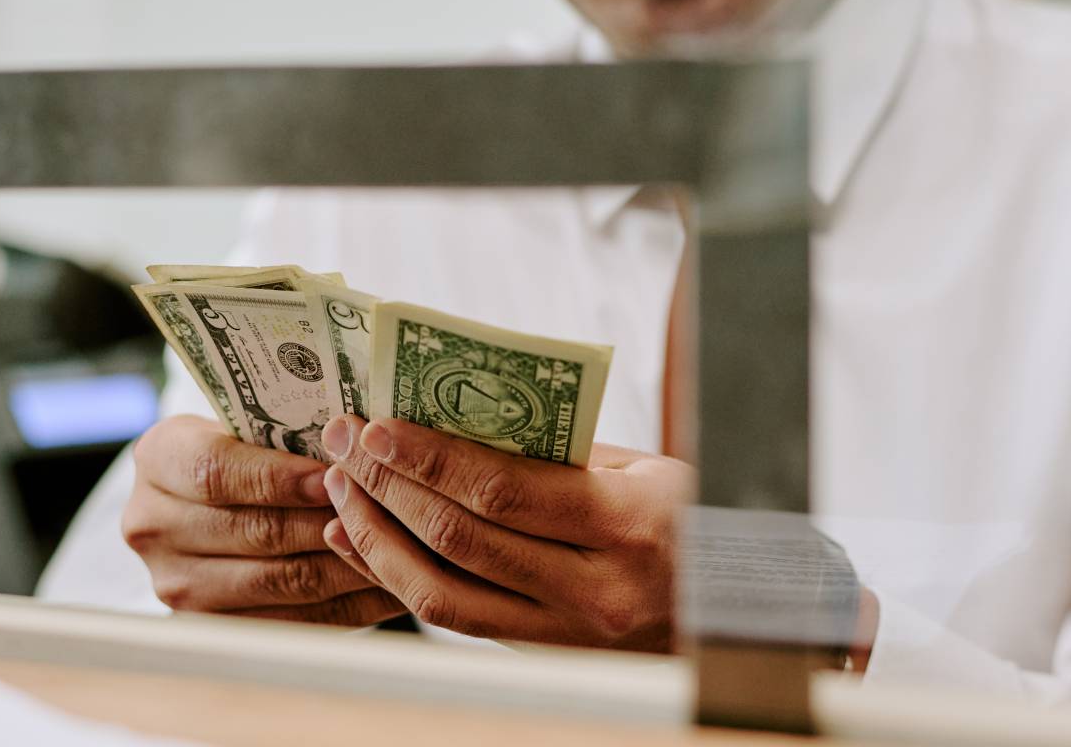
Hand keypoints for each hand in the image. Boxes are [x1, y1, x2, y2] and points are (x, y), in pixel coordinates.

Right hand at [121, 415, 405, 625]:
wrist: (210, 501)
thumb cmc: (247, 445)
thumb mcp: (249, 420)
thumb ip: (290, 429)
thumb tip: (360, 441)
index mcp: (159, 459)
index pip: (217, 472)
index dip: (281, 478)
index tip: (336, 473)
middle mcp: (154, 525)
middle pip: (256, 532)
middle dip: (331, 521)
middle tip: (389, 512)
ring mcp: (179, 585)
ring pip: (282, 581)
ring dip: (349, 565)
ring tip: (402, 548)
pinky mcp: (217, 626)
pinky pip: (296, 620)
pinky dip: (349, 604)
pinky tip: (388, 584)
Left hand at [317, 415, 690, 650]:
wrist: (725, 609)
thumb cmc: (685, 521)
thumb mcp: (645, 472)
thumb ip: (560, 451)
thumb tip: (456, 417)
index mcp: (628, 526)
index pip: (506, 491)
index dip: (430, 459)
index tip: (378, 427)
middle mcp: (596, 590)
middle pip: (462, 539)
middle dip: (389, 486)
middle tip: (345, 444)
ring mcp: (566, 634)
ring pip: (442, 593)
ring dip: (378, 536)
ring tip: (344, 488)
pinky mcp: (540, 653)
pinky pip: (453, 617)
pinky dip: (397, 576)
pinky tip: (362, 539)